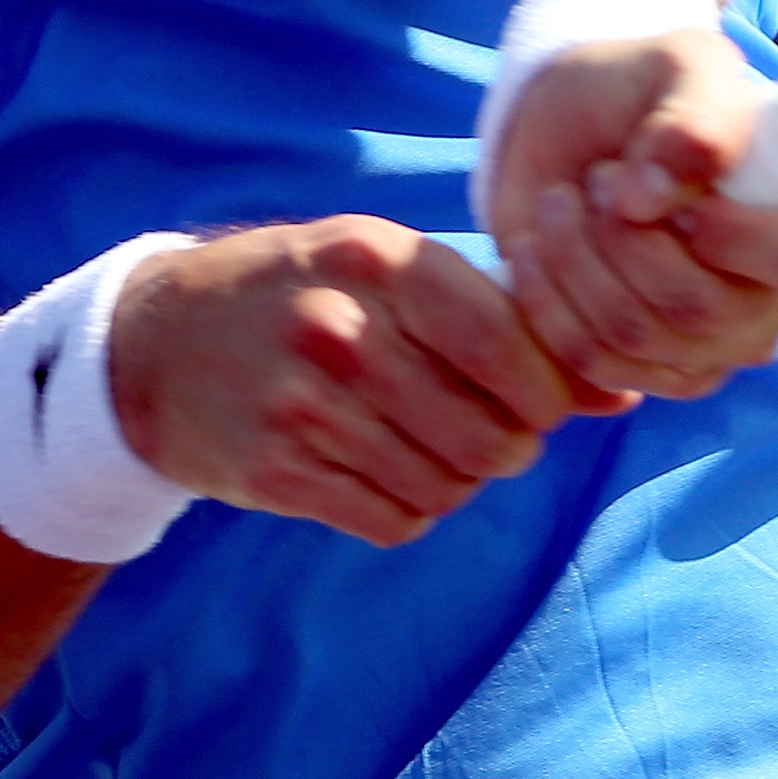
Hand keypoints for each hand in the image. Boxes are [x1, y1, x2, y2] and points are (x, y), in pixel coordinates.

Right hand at [103, 218, 595, 545]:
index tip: (541, 401)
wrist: (154, 343)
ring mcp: (301, 404)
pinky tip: (385, 473)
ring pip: (446, 484)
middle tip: (490, 434)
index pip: (510, 344)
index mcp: (379, 259)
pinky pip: (392, 519)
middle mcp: (340, 329)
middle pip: (490, 434)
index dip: (548, 390)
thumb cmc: (301, 293)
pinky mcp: (274, 471)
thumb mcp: (388, 270)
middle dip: (509, 447)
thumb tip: (623, 392)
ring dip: (458, 480)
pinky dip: (409, 509)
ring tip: (432, 449)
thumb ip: (501, 320)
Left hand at [492, 29, 777, 400]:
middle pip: (709, 312)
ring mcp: (726, 341)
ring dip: (578, 262)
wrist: (572, 126)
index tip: (650, 187)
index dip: (723, 235)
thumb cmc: (644, 88)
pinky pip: (599, 366)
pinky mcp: (660, 368)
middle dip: (625, 240)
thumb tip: (655, 196)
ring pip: (646, 340)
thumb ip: (694, 111)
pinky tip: (537, 251)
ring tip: (562, 200)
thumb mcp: (681, 62)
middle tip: (597, 177)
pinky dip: (549, 304)